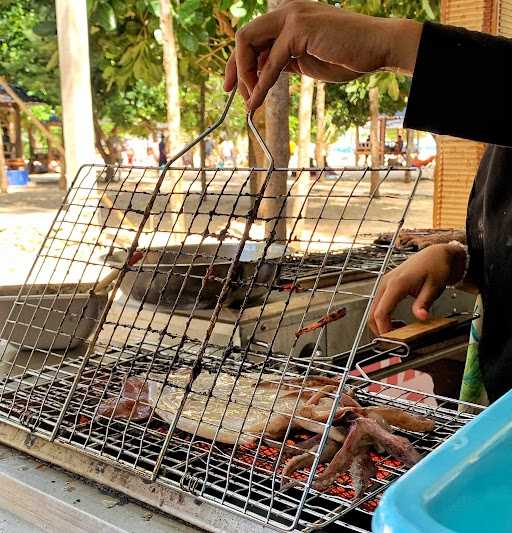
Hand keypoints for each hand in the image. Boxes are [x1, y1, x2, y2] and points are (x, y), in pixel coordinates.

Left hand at [224, 0, 421, 109]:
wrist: (377, 49)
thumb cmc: (347, 57)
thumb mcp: (307, 61)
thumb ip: (285, 62)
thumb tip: (264, 75)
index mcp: (288, 18)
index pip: (252, 38)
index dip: (237, 62)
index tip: (232, 86)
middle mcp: (286, 11)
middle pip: (244, 37)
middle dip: (234, 68)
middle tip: (234, 94)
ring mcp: (292, 15)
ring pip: (249, 43)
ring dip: (246, 76)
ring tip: (251, 100)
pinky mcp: (299, 27)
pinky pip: (270, 61)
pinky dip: (261, 83)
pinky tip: (257, 100)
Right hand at [369, 244, 466, 334]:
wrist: (434, 254)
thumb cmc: (436, 268)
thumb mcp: (434, 287)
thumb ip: (424, 303)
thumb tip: (420, 317)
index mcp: (396, 284)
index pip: (381, 312)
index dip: (384, 329)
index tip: (392, 340)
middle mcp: (386, 283)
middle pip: (372, 313)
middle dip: (380, 329)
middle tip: (396, 339)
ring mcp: (384, 284)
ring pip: (374, 309)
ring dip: (382, 323)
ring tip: (400, 329)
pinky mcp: (386, 286)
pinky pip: (379, 304)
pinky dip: (383, 316)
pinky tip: (397, 321)